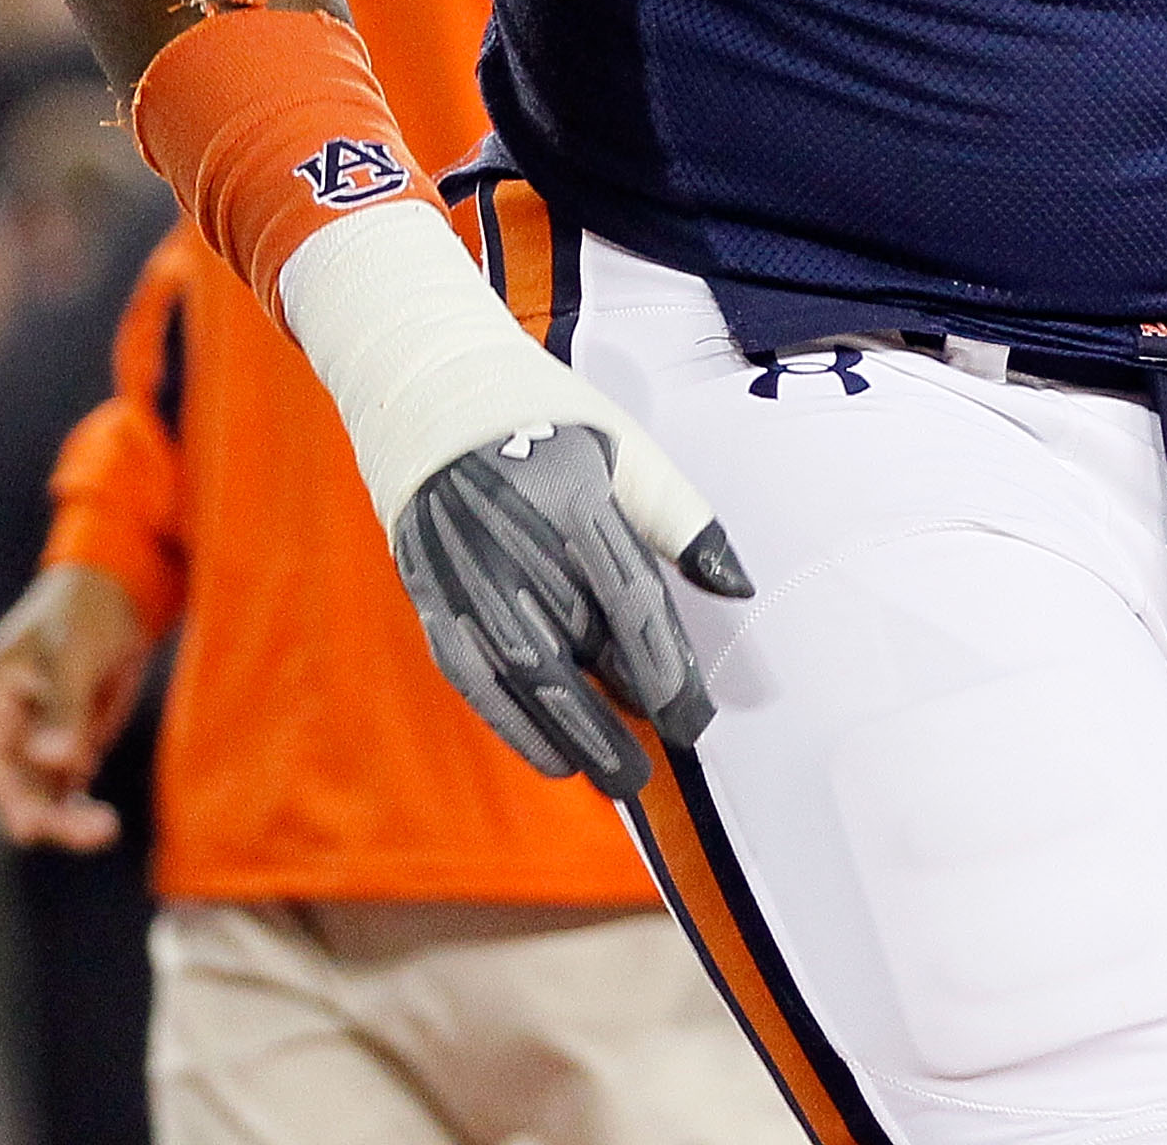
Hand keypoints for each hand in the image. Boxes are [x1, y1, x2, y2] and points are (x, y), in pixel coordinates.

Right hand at [0, 564, 150, 849]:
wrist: (118, 595)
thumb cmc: (83, 614)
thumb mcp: (72, 653)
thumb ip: (63, 706)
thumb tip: (54, 759)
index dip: (7, 795)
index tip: (31, 828)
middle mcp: (7, 726)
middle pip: (15, 785)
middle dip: (48, 815)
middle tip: (94, 831)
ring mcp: (34, 741)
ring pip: (41, 796)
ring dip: (68, 820)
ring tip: (105, 829)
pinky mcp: (65, 749)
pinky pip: (65, 791)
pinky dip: (80, 809)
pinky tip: (102, 825)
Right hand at [394, 421, 751, 795]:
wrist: (429, 388)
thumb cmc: (547, 416)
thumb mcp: (625, 446)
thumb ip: (682, 518)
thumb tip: (738, 586)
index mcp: (572, 491)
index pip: (629, 598)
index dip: (665, 667)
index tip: (694, 719)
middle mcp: (514, 535)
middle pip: (578, 646)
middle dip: (622, 717)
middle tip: (661, 768)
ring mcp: (465, 567)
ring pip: (526, 674)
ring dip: (574, 735)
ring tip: (616, 778)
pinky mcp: (429, 589)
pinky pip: (473, 676)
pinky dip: (513, 724)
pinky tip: (552, 757)